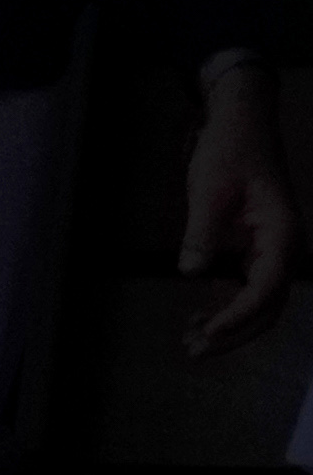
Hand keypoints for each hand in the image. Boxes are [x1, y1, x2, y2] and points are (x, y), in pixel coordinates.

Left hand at [183, 61, 295, 357]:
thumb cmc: (230, 151)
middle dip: (235, 333)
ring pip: (259, 302)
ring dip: (231, 324)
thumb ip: (203, 233)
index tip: (209, 332)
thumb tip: (191, 272)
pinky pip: (246, 286)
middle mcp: (284, 249)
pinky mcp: (255, 248)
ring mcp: (271, 250)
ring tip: (193, 343)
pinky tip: (200, 318)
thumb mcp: (209, 189)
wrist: (242, 123)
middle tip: (197, 351)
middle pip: (268, 307)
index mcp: (282, 236)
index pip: (265, 290)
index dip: (237, 316)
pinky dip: (226, 305)